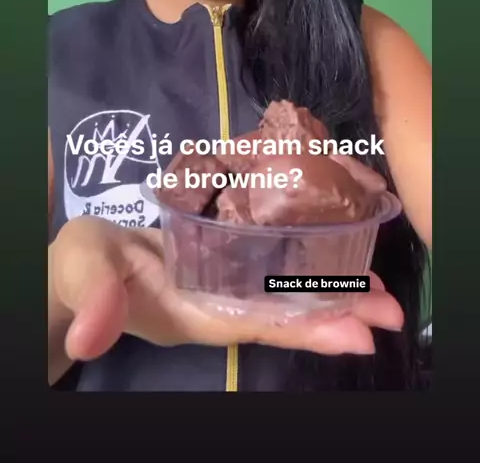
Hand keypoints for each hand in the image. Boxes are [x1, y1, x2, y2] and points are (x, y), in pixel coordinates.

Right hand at [51, 216, 402, 361]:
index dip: (303, 329)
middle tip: (391, 313)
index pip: (254, 323)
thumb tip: (91, 334)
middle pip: (281, 315)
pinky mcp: (220, 265)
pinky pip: (269, 271)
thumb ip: (92, 295)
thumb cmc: (81, 265)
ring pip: (282, 295)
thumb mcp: (81, 269)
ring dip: (330, 294)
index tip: (355, 335)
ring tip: (380, 294)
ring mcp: (220, 288)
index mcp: (187, 311)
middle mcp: (214, 305)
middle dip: (335, 315)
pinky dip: (304, 267)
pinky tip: (332, 257)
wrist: (80, 264)